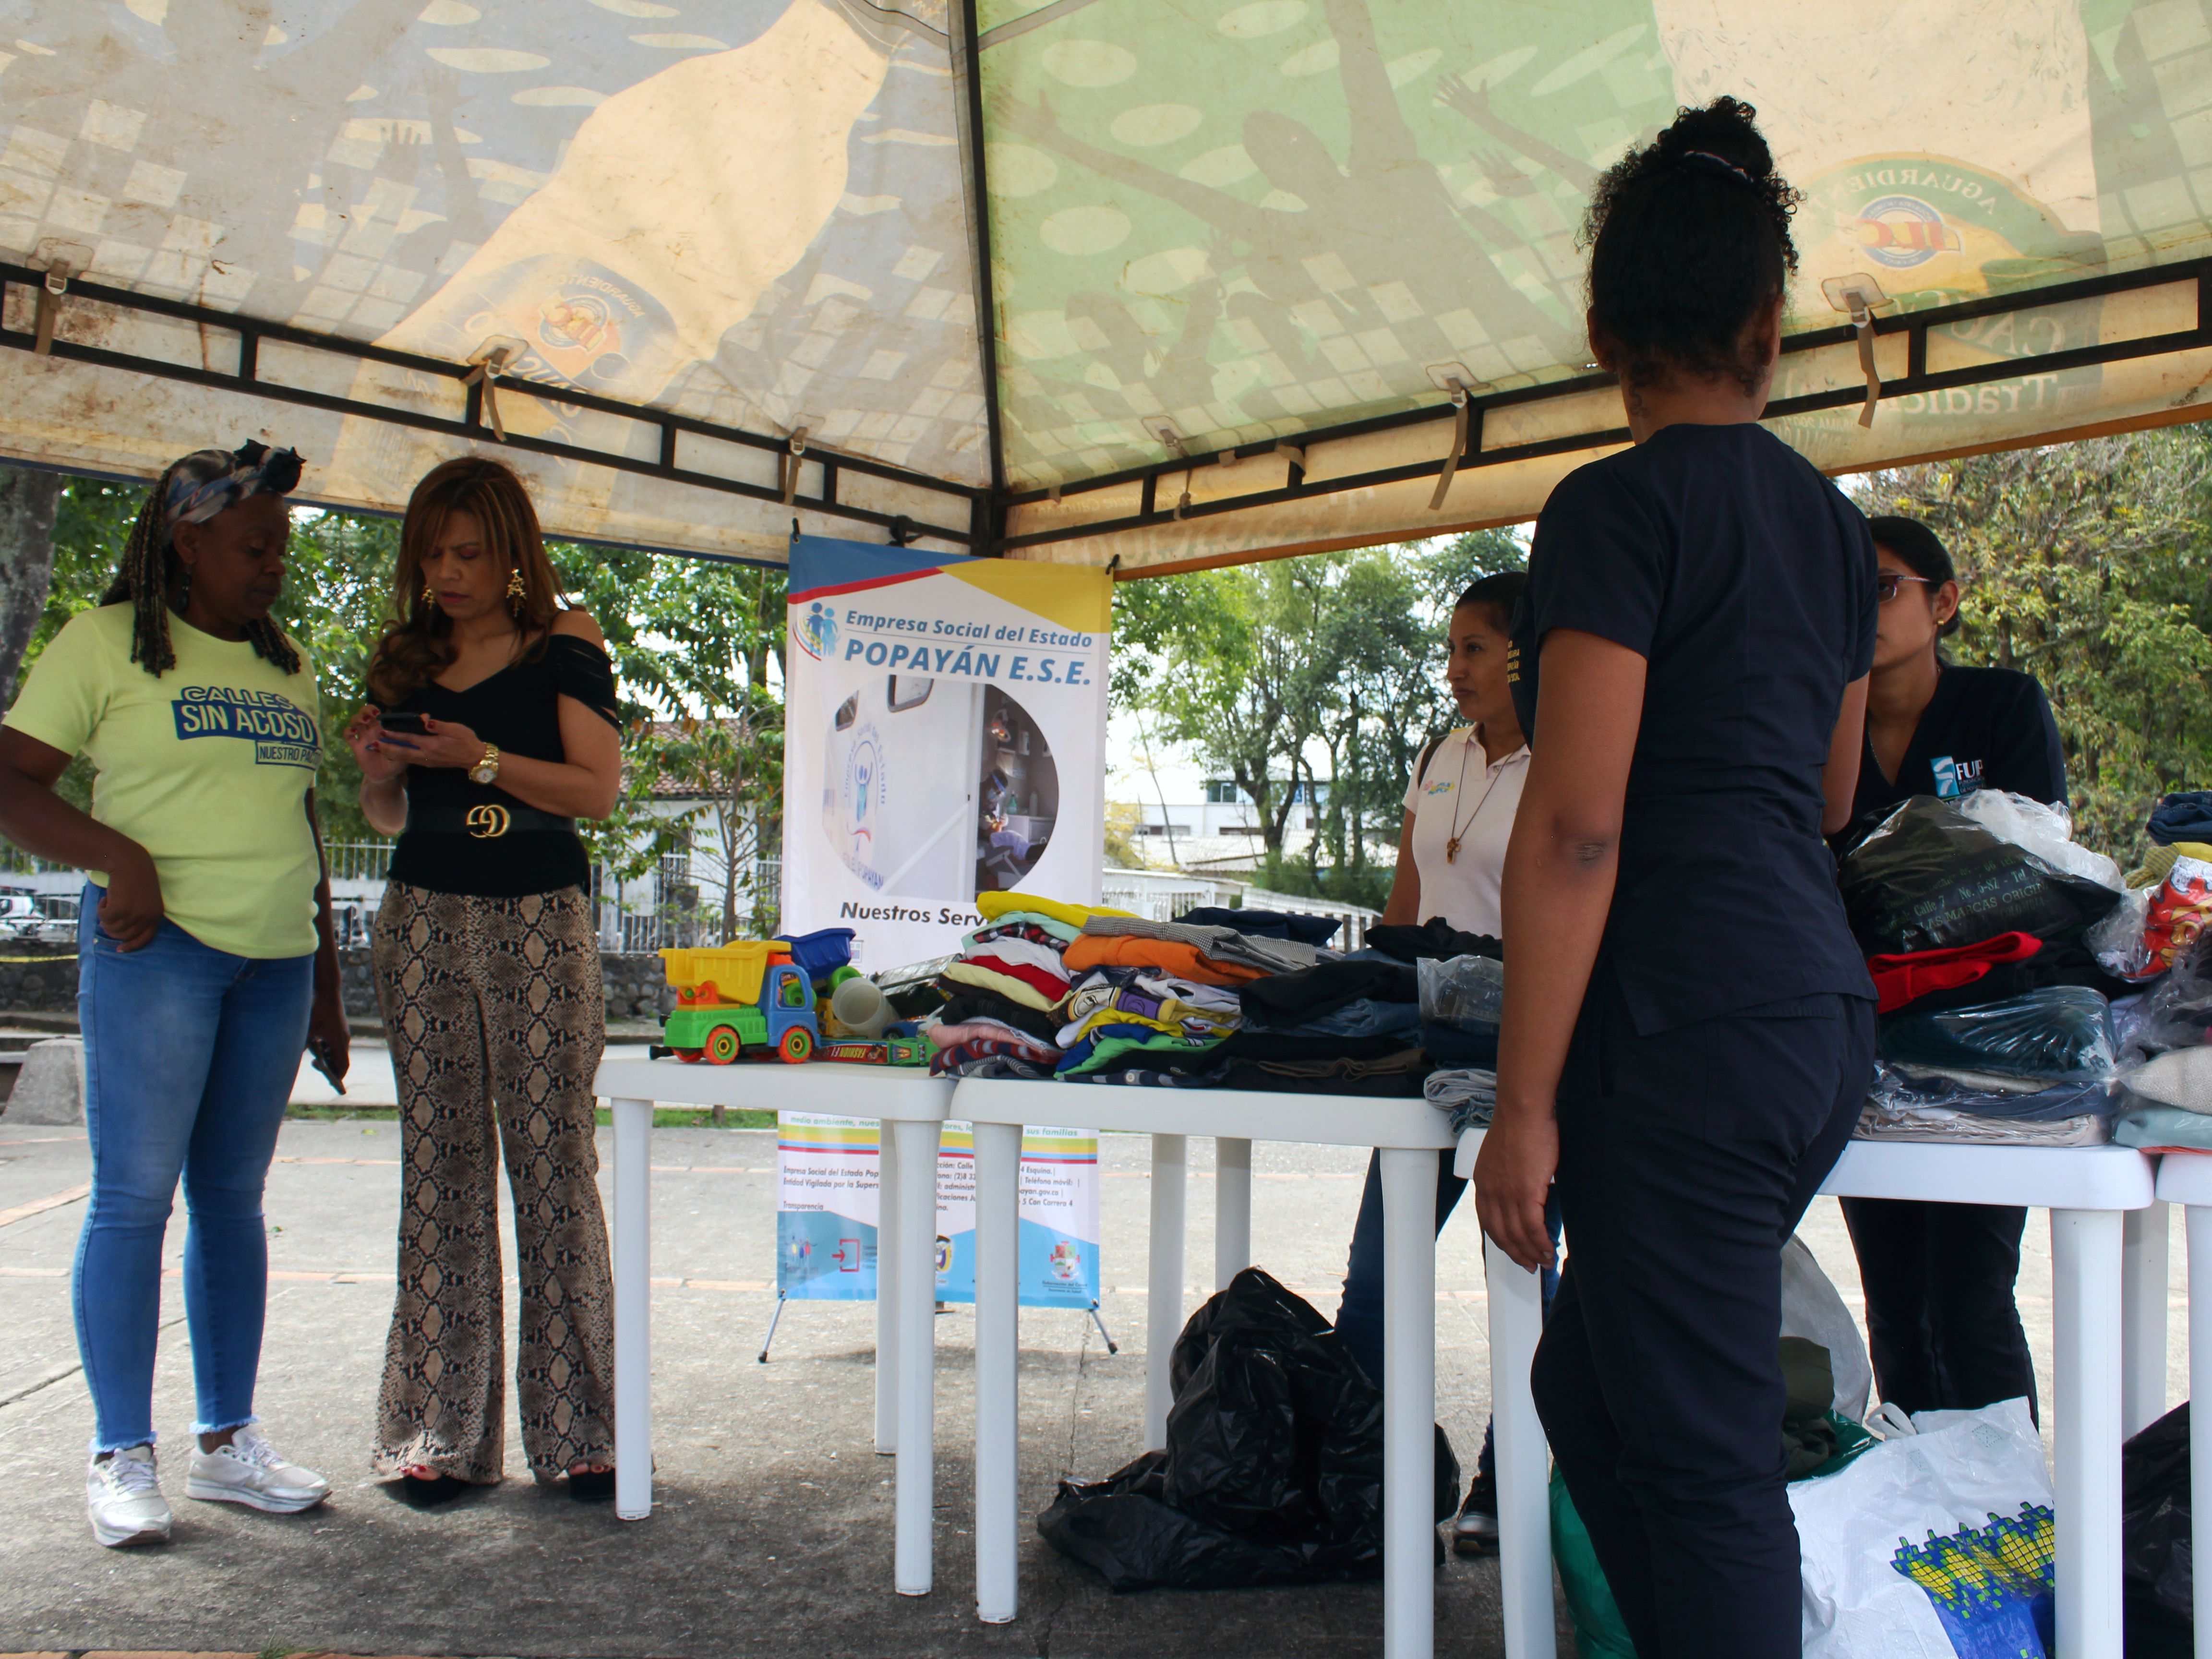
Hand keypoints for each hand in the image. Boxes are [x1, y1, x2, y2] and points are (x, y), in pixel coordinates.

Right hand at [97, 845, 163, 951]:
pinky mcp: (121, 909)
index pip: (145, 939)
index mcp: (156, 915)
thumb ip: (136, 916)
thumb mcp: (142, 899)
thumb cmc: (134, 879)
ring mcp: (135, 914)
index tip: (119, 949)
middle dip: (111, 928)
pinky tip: (105, 898)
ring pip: (112, 928)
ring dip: (105, 917)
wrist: (129, 861)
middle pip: (123, 936)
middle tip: (106, 916)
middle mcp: (148, 917)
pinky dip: (100, 909)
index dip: (131, 946)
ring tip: (108, 902)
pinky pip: (104, 918)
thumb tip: (118, 933)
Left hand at [307, 981, 349, 1082]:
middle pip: (341, 1059)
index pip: (343, 1065)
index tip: (333, 1082)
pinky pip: (337, 1042)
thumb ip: (302, 1045)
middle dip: (332, 1066)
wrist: (328, 991)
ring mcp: (343, 1032)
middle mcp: (343, 1039)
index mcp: (338, 1042)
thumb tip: (294, 1056)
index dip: (338, 1076)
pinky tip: (318, 1042)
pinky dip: (329, 1047)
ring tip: (317, 1055)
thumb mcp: (307, 1029)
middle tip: (318, 1067)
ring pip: (338, 1050)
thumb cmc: (317, 1010)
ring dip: (329, 1056)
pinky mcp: (340, 1026)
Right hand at [342, 706, 412, 784]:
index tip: (379, 712)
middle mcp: (373, 729)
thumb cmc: (399, 758)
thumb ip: (415, 732)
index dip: (375, 709)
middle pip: (365, 713)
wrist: (388, 775)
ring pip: (355, 721)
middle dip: (366, 710)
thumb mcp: (408, 746)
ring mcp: (364, 736)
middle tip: (372, 715)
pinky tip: (353, 731)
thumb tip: (426, 717)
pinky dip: (348, 731)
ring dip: (357, 718)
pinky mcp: (357, 746)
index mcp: (384, 727)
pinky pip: (348, 736)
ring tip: (364, 722)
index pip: (377, 712)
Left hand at [376, 714, 486, 771]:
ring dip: (390, 754)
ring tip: (379, 749)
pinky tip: (393, 754)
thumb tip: (424, 720)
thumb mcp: (456, 729)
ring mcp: (428, 761)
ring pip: (405, 758)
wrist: (475, 759)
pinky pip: (411, 760)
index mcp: (433, 744)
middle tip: (373, 744)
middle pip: (402, 752)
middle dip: (387, 747)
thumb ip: (439, 725)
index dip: (395, 735)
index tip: (382, 731)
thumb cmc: (467, 741)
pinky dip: (399, 757)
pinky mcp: (429, 763)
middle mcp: (427, 754)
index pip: (409, 738)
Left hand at [1472, 1100, 1559, 1272]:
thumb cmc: (1519, 1125)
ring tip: (1545, 1262)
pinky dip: (1541, 1242)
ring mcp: (1507, 1194)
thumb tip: (1523, 1187)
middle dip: (1517, 1254)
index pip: (1488, 1222)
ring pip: (1518, 1235)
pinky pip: (1532, 1228)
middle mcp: (1491, 1192)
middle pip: (1502, 1234)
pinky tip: (1549, 1249)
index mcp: (1484, 1183)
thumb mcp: (1504, 1155)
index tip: (1513, 1251)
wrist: (1523, 1109)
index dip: (1502, 1241)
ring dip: (1532, 1253)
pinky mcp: (1525, 1192)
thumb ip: (1508, 1175)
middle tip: (1530, 1266)